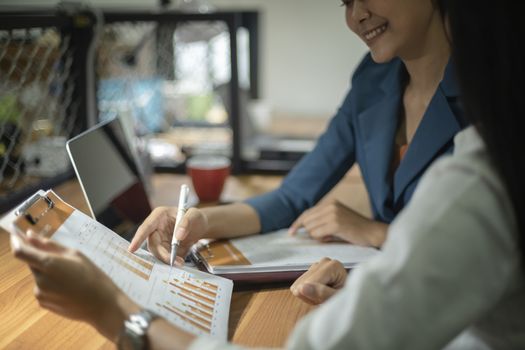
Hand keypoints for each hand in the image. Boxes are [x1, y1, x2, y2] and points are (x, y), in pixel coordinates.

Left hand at [10, 232, 137, 340]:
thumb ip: (50, 245)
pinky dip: (50, 284)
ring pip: (38, 276)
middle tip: (63, 260)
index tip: (17, 235)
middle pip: (32, 263)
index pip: (20, 251)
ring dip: (47, 272)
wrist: (101, 304)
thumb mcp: (75, 254)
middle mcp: (39, 280)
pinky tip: (67, 287)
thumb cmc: (92, 275)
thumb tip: (30, 235)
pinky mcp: (43, 303)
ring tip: (70, 276)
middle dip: (41, 258)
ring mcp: (40, 293)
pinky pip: (42, 288)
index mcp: (48, 264)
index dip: (16, 242)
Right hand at [129, 206, 208, 263]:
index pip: (146, 227)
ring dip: (167, 259)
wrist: (201, 227)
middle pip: (152, 244)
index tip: (132, 249)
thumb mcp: (195, 216)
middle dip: (161, 254)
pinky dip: (171, 261)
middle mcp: (157, 228)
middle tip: (173, 261)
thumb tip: (178, 237)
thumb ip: (186, 223)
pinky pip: (164, 257)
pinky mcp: (165, 249)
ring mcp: (160, 239)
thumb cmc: (196, 218)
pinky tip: (179, 262)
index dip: (138, 238)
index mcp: (160, 216)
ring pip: (157, 253)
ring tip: (180, 262)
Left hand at [288, 200, 387, 246]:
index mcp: (330, 203)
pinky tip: (332, 238)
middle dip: (310, 232)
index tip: (291, 232)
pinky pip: (318, 234)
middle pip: (307, 221)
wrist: (373, 233)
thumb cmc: (355, 230)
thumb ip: (322, 221)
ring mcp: (333, 214)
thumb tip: (305, 229)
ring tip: (332, 237)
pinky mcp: (336, 223)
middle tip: (323, 237)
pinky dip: (322, 239)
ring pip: (311, 229)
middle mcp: (330, 206)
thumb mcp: (338, 220)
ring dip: (318, 237)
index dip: (298, 223)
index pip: (307, 213)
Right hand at [290, 258, 347, 304]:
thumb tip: (302, 288)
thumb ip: (322, 293)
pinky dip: (307, 293)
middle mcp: (324, 261)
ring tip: (324, 297)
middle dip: (312, 295)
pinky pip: (298, 286)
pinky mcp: (311, 270)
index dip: (314, 296)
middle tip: (326, 300)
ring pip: (298, 285)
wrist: (353, 299)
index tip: (329, 299)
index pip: (310, 283)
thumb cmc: (347, 299)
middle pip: (303, 284)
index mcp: (333, 265)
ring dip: (309, 295)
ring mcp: (317, 264)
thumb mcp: (337, 299)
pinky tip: (319, 294)